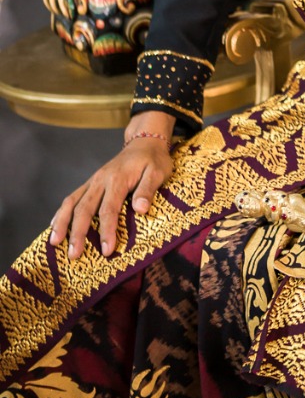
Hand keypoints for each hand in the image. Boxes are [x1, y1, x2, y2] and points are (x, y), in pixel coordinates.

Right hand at [49, 114, 174, 259]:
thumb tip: (140, 209)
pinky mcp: (90, 183)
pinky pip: (71, 197)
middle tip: (73, 255)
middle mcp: (101, 180)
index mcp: (118, 179)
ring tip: (54, 243)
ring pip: (72, 202)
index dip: (107, 231)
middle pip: (84, 208)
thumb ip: (148, 190)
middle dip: (78, 233)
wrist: (144, 142)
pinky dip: (61, 212)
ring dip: (62, 223)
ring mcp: (93, 181)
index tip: (107, 251)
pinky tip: (54, 226)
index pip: (109, 209)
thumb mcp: (158, 172)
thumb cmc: (153, 160)